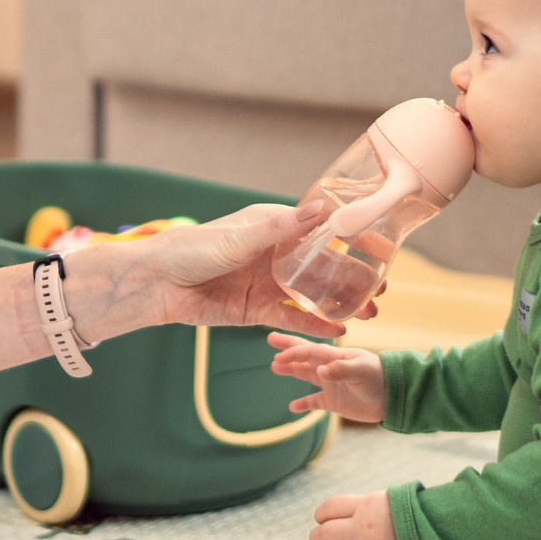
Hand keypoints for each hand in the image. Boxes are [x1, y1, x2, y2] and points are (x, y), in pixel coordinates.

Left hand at [115, 203, 372, 338]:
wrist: (156, 283)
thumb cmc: (192, 248)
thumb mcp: (241, 236)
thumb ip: (283, 228)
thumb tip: (323, 209)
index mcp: (273, 227)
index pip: (323, 231)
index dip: (353, 240)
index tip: (384, 249)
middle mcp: (274, 254)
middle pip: (323, 267)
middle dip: (353, 278)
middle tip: (383, 290)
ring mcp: (267, 284)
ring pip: (312, 295)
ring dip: (340, 303)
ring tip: (369, 313)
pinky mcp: (256, 311)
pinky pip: (291, 318)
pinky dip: (314, 324)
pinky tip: (338, 330)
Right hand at [267, 335, 385, 421]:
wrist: (394, 397)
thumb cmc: (380, 379)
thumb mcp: (362, 372)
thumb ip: (341, 370)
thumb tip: (320, 371)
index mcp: (336, 357)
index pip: (310, 352)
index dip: (294, 352)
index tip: (279, 354)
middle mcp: (330, 368)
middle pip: (305, 356)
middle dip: (288, 348)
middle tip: (270, 339)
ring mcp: (331, 384)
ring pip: (306, 375)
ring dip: (291, 371)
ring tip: (274, 366)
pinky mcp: (334, 401)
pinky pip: (315, 401)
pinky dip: (304, 404)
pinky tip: (292, 407)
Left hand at [309, 491, 405, 539]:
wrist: (439, 530)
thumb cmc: (413, 512)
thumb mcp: (385, 499)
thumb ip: (362, 506)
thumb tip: (340, 513)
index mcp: (364, 506)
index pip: (328, 508)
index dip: (320, 515)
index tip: (321, 519)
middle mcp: (363, 529)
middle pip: (323, 535)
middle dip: (316, 539)